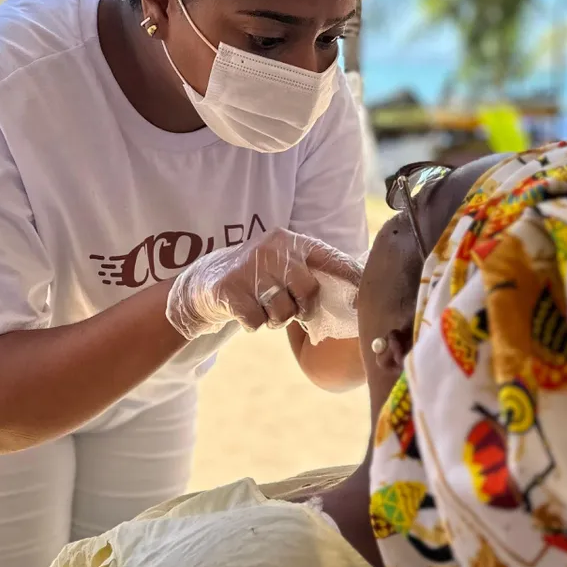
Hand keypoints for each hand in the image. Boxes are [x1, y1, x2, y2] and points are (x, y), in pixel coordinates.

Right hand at [165, 228, 362, 338]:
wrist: (204, 280)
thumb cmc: (258, 277)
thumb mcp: (284, 265)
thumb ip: (313, 274)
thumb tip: (355, 296)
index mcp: (291, 241)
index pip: (330, 258)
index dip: (350, 278)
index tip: (363, 298)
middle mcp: (272, 248)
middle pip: (308, 290)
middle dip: (302, 307)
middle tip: (289, 308)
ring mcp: (249, 267)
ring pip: (282, 311)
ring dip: (275, 319)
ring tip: (264, 308)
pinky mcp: (229, 289)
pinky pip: (256, 321)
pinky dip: (253, 324)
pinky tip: (244, 311)